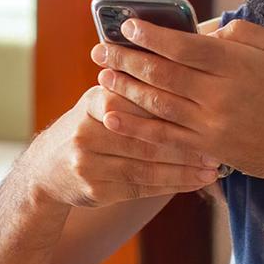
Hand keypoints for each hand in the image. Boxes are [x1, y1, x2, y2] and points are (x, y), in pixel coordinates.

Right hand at [23, 86, 220, 207]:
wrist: (46, 169)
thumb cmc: (89, 128)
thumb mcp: (100, 101)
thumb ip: (132, 91)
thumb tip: (184, 75)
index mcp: (95, 100)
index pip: (139, 101)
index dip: (174, 108)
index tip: (206, 112)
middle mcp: (88, 130)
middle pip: (146, 137)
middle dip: (186, 144)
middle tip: (217, 147)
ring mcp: (89, 162)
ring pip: (146, 166)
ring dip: (183, 169)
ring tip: (211, 169)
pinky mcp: (95, 189)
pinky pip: (140, 187)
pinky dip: (170, 185)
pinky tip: (193, 183)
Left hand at [90, 17, 263, 181]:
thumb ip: (240, 32)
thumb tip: (201, 30)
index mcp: (236, 65)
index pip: (184, 46)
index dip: (152, 36)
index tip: (127, 26)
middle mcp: (220, 94)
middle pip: (163, 74)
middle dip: (127, 59)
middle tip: (100, 50)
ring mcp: (211, 124)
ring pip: (158, 103)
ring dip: (125, 88)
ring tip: (102, 75)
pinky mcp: (205, 147)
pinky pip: (163, 135)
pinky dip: (135, 126)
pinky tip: (112, 115)